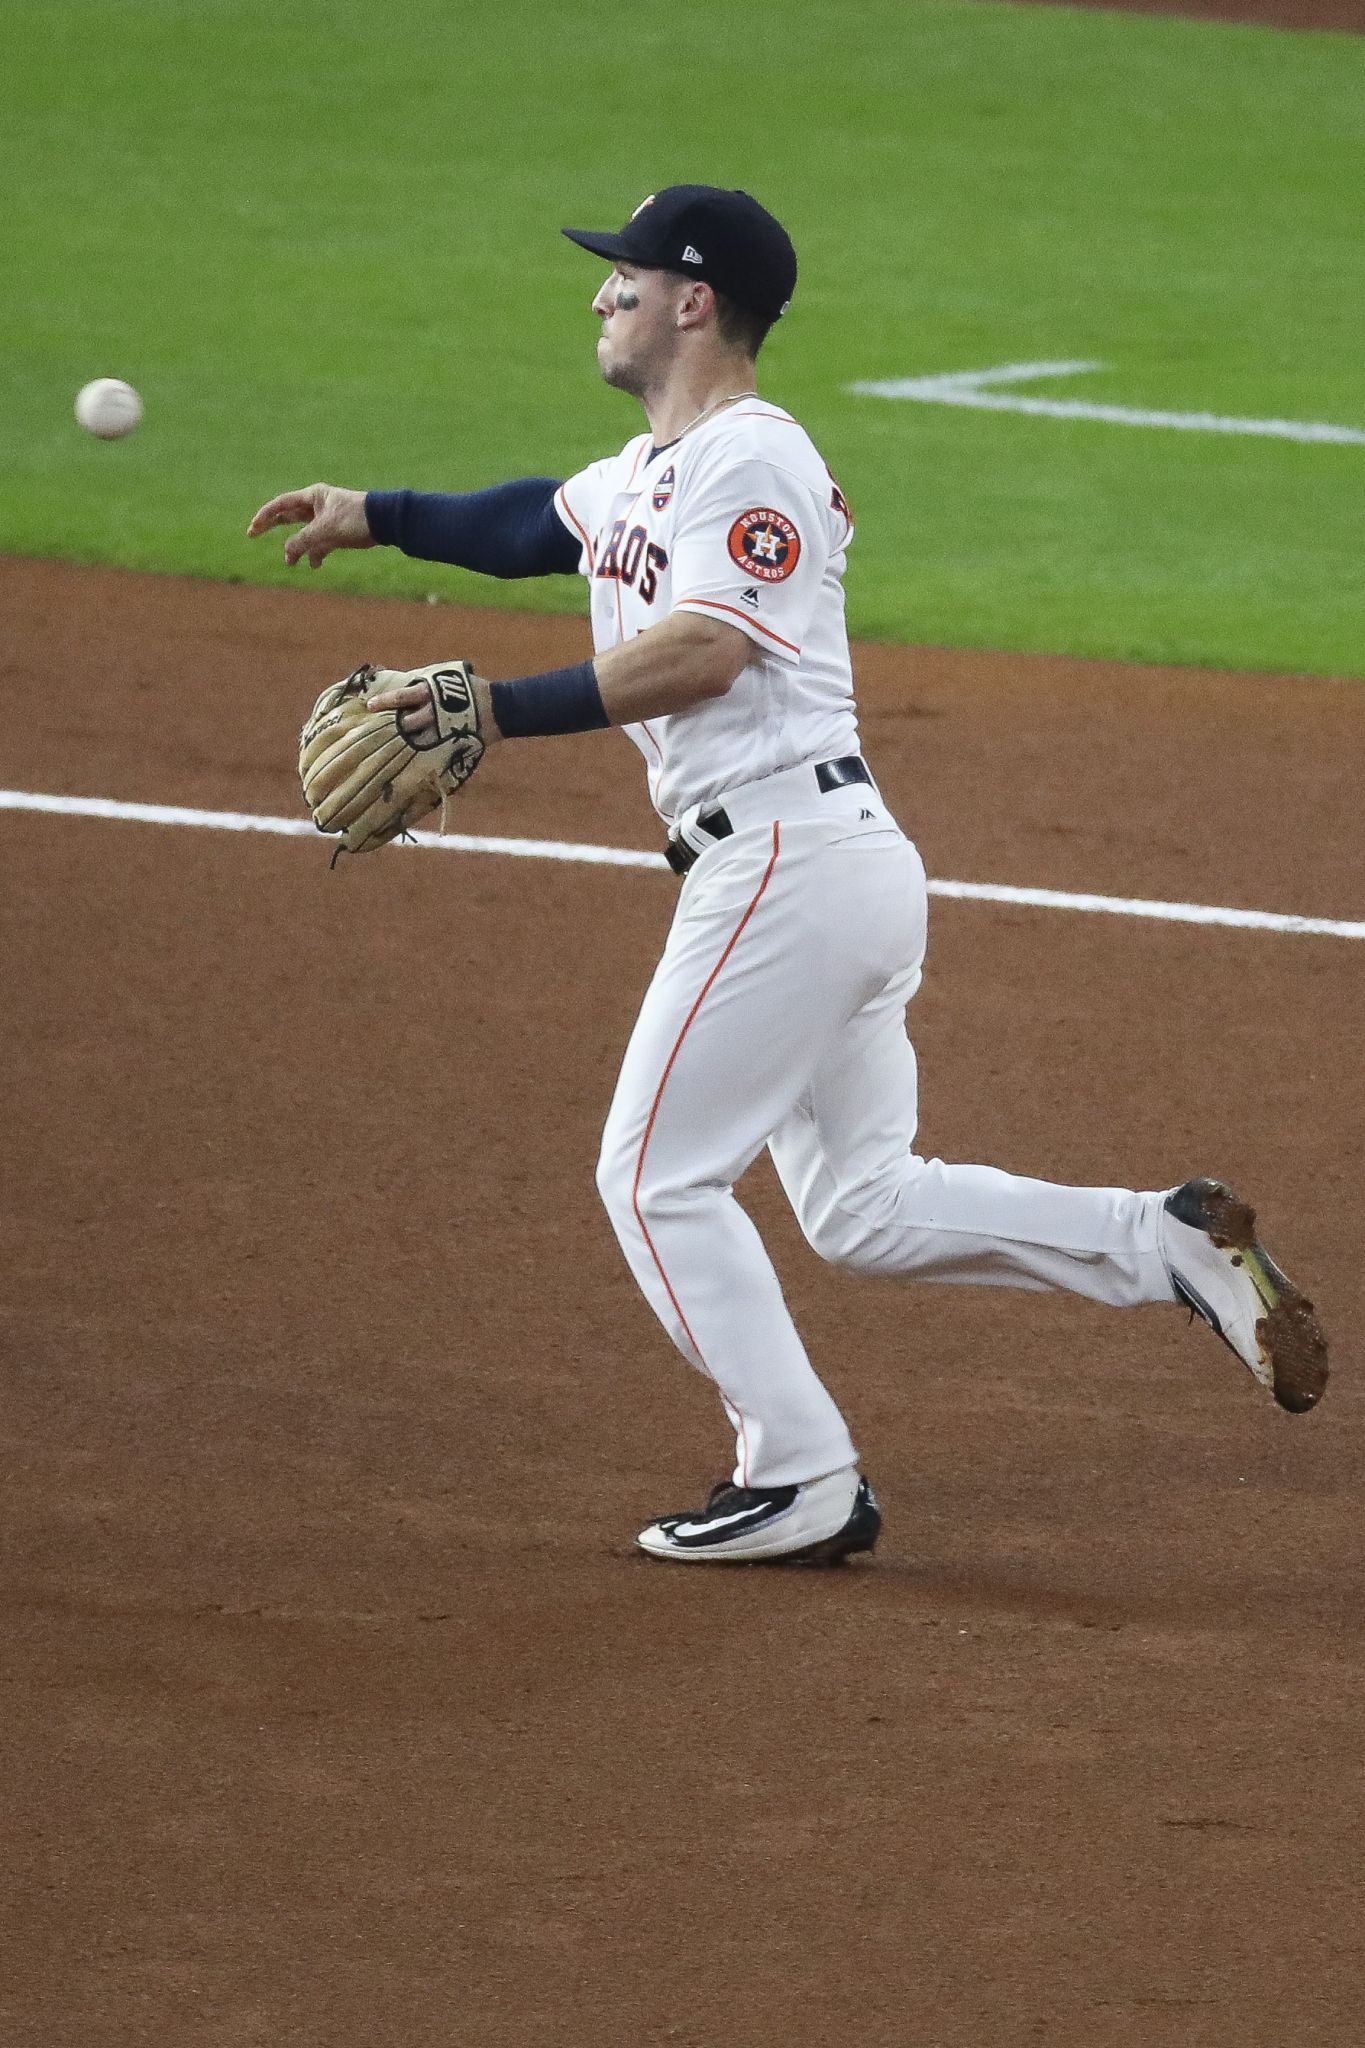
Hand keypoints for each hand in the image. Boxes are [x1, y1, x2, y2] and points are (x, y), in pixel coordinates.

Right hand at [247, 482, 373, 567]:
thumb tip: (287, 554)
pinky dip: (316, 554)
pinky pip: (320, 544)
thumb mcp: (324, 530)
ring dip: (297, 548)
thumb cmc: (355, 518)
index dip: (264, 516)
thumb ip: (302, 541)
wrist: (385, 522)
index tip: (252, 529)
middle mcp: (317, 506)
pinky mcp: (337, 533)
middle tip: (252, 534)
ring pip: (304, 534)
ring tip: (291, 563)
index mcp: (312, 497)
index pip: (281, 505)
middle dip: (272, 527)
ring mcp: (327, 519)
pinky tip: (315, 564)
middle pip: (288, 516)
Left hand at [367, 672, 499, 745]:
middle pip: (405, 722)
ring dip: (405, 741)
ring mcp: (441, 729)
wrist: (498, 708)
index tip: (369, 706)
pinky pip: (431, 751)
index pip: (401, 696)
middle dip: (394, 726)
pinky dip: (421, 754)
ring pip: (415, 739)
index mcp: (429, 692)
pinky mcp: (449, 743)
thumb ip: (425, 682)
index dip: (384, 701)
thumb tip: (401, 680)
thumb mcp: (447, 677)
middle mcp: (432, 711)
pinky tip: (412, 759)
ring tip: (394, 746)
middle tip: (380, 731)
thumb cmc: (470, 688)